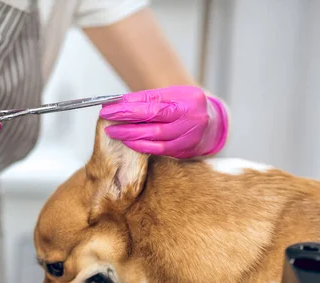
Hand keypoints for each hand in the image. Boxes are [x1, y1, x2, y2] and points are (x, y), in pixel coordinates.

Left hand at [99, 86, 228, 158]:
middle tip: (106, 118)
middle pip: (154, 118)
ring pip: (156, 136)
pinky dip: (142, 146)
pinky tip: (129, 142)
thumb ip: (151, 99)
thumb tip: (121, 102)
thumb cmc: (187, 107)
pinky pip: (160, 149)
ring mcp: (190, 135)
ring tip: (113, 131)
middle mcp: (191, 117)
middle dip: (127, 118)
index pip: (154, 101)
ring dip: (131, 134)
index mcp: (188, 98)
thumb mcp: (174, 96)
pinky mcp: (186, 149)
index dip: (130, 105)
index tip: (110, 106)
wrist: (213, 125)